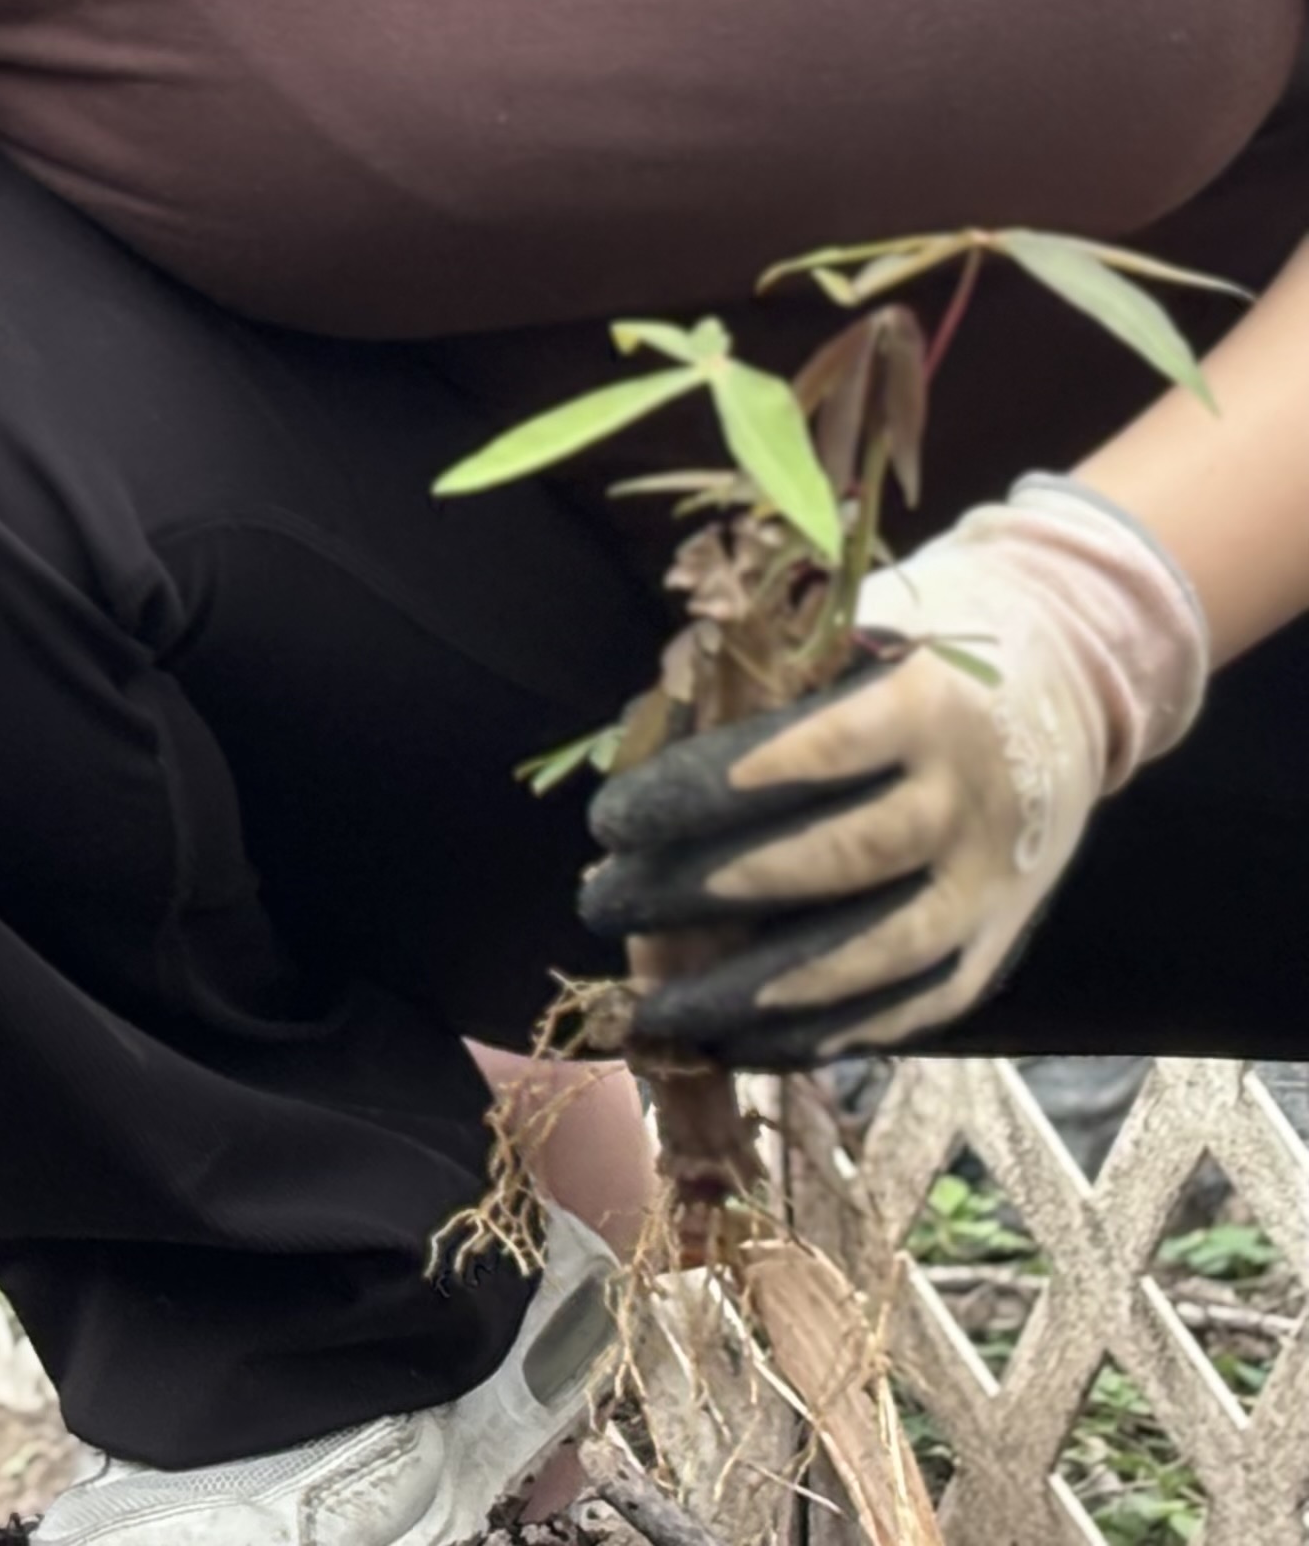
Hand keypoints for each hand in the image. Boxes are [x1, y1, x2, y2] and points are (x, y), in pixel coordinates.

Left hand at [582, 476, 1209, 1061]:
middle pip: (840, 860)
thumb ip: (758, 689)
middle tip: (604, 903)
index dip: (705, 792)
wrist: (1071, 678)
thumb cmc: (913, 650)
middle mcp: (971, 795)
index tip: (612, 821)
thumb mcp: (847, 631)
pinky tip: (748, 1044)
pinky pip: (922, 1002)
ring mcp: (997, 876)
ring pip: (884, 952)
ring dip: (766, 992)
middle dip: (709, 892)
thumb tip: (637, 756)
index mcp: (925, 703)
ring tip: (666, 1008)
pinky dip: (834, 1031)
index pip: (810, 754)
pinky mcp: (1004, 934)